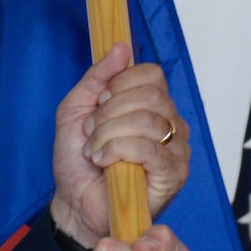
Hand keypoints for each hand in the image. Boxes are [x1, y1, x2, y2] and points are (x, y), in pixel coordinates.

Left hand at [49, 42, 192, 249]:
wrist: (74, 204)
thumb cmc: (78, 162)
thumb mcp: (76, 110)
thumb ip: (96, 78)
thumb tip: (121, 47)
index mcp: (152, 106)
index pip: (152, 74)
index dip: (120, 84)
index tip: (98, 103)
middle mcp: (171, 124)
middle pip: (151, 96)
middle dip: (110, 112)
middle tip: (92, 132)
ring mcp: (176, 150)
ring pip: (148, 121)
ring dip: (109, 134)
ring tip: (95, 151)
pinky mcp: (173, 175)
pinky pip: (151, 149)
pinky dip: (118, 150)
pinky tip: (104, 162)